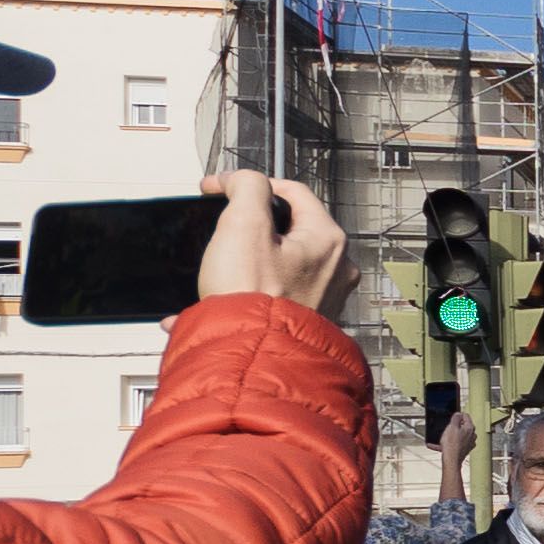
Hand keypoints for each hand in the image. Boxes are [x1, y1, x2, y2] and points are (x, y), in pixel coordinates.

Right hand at [195, 171, 355, 317]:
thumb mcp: (243, 224)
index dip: (251, 184)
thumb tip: (239, 180)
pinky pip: (267, 299)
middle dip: (244, 231)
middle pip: (285, 230)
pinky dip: (238, 298)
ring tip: (211, 277)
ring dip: (236, 268)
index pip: (293, 192)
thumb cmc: (252, 299)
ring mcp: (322, 298)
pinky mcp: (303, 322)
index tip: (218, 189)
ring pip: (273, 267)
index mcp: (329, 240)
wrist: (251, 363)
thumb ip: (246, 188)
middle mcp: (335, 270)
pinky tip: (208, 307)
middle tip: (217, 235)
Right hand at [433, 406, 476, 496]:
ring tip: (442, 438)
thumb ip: (455, 418)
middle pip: (463, 426)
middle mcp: (472, 435)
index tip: (453, 416)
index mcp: (470, 428)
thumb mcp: (451, 427)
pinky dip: (448, 444)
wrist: (451, 461)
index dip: (458, 415)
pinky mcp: (464, 450)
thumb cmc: (452, 445)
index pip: (466, 416)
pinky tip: (439, 445)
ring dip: (450, 436)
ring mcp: (469, 443)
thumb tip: (458, 413)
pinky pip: (455, 444)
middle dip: (454, 426)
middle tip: (447, 427)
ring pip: (459, 436)